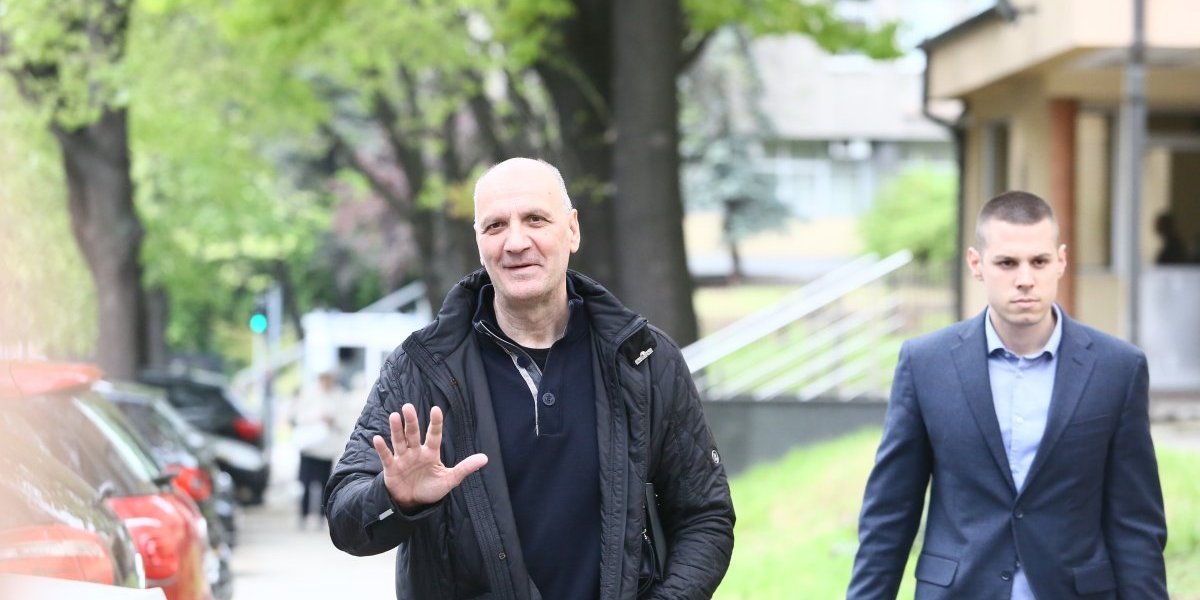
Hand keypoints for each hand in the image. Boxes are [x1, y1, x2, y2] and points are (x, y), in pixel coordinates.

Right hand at [372, 403, 487, 510]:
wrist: (413, 503)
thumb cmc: (431, 489)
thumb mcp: (450, 480)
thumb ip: (465, 468)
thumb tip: (485, 458)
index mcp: (431, 453)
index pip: (434, 435)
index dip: (435, 423)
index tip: (436, 409)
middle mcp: (416, 452)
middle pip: (413, 433)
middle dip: (411, 421)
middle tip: (408, 407)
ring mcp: (403, 458)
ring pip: (399, 441)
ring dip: (396, 429)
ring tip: (394, 416)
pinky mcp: (391, 468)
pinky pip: (386, 456)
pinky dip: (382, 448)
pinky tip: (377, 439)